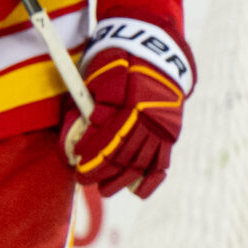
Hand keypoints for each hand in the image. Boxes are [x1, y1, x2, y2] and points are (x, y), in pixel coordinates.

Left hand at [66, 20, 193, 198]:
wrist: (158, 54)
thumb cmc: (120, 61)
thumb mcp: (102, 73)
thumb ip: (93, 101)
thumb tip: (83, 129)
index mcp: (133, 102)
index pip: (110, 134)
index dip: (92, 149)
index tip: (76, 159)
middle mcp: (150, 118)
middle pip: (124, 152)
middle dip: (102, 169)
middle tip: (83, 178)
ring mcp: (163, 129)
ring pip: (141, 162)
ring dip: (121, 179)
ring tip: (104, 189)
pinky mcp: (171, 135)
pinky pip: (162, 164)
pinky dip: (151, 180)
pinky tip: (138, 192)